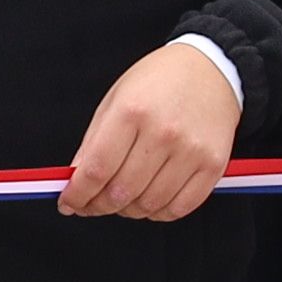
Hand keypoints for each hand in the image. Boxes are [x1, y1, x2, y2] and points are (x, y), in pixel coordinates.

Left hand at [59, 40, 242, 220]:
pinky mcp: (212, 166)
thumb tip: (76, 179)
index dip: (78, 194)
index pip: (96, 170)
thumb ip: (93, 141)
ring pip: (148, 204)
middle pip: (121, 192)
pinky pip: (179, 208)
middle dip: (98, 206)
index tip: (69, 203)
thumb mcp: (116, 98)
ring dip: (128, 211)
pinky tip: (149, 202)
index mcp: (132, 111)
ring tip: (122, 200)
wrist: (212, 68)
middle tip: (91, 205)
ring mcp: (190, 151)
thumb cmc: (161, 81)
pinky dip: (158, 213)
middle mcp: (163, 132)